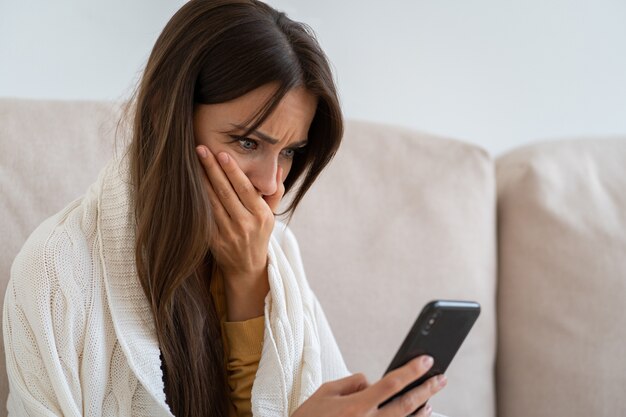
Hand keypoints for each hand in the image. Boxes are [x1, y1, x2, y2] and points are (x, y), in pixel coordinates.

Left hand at [195, 145, 283, 318]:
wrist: (247, 267)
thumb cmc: (259, 235)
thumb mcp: (271, 216)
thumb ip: (275, 192)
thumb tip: (278, 168)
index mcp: (261, 215)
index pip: (245, 188)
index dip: (233, 171)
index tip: (222, 154)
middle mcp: (245, 224)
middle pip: (225, 192)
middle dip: (212, 169)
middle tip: (201, 149)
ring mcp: (228, 233)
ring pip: (212, 202)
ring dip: (201, 181)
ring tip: (193, 162)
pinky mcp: (214, 240)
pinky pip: (204, 216)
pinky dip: (197, 200)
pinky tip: (189, 185)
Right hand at [292, 356, 445, 416]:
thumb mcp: (326, 392)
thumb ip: (352, 383)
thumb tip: (372, 381)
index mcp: (357, 406)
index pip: (391, 384)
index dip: (411, 371)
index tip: (427, 360)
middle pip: (406, 404)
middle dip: (426, 389)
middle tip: (441, 378)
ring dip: (422, 408)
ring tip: (432, 397)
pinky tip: (418, 414)